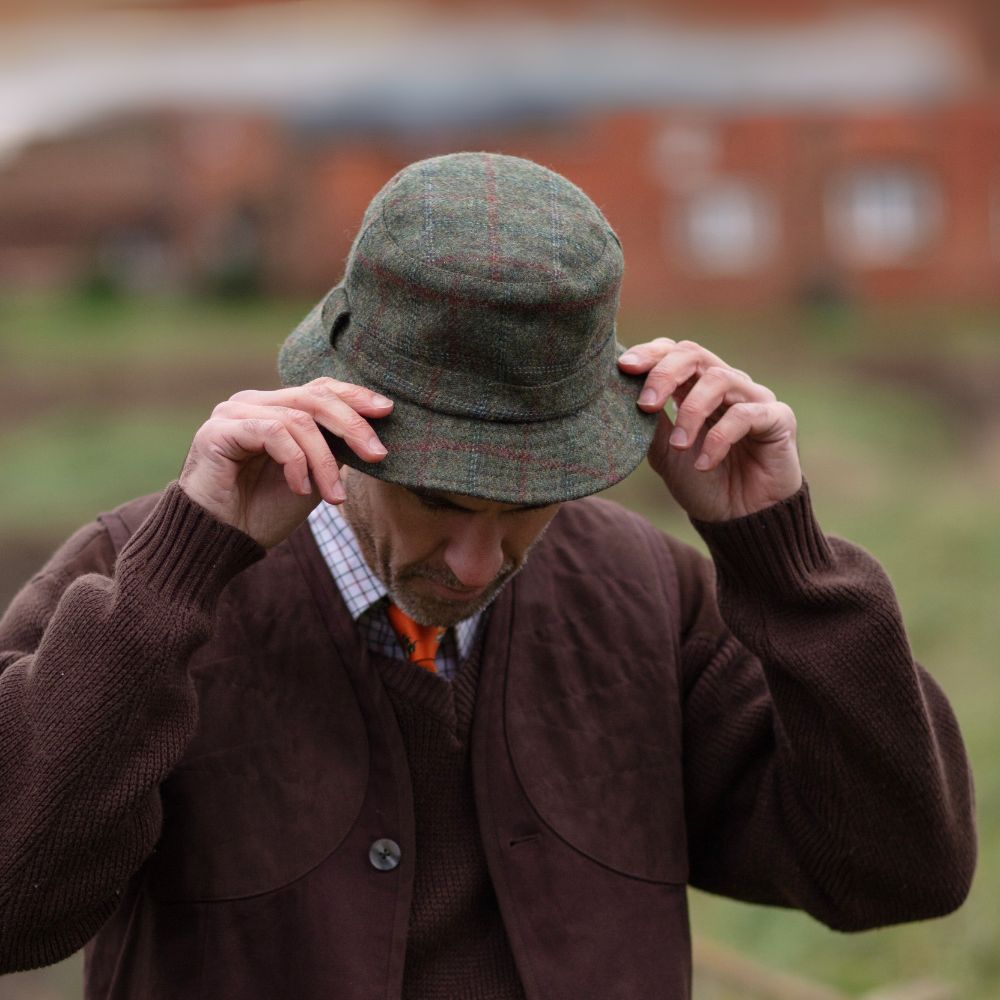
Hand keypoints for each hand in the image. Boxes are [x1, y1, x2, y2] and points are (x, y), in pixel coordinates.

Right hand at [179, 378, 392, 547]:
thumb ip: (332, 450)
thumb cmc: (264, 512)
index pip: (320, 389)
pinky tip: (299, 489)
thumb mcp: (313, 477)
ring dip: (323, 461)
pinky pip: (273, 433)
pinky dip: (295, 462)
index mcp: (274, 408)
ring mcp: (234, 412)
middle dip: (352, 426)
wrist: (222, 541)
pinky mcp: (219, 429)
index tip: (387, 411)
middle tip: (376, 455)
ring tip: (334, 497)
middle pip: (314, 397)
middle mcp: (253, 402)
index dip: (355, 396)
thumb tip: (369, 434)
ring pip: (298, 420)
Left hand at [618, 339, 801, 521]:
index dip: (650, 354)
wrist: (738, 520)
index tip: (624, 367)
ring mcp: (753, 397)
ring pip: (718, 380)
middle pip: (694, 354)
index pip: (674, 352)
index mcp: (695, 388)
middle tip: (646, 404)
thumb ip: (651, 423)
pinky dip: (718, 438)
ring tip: (679, 446)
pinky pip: (745, 414)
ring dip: (690, 412)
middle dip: (664, 374)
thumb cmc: (702, 483)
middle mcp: (726, 385)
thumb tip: (623, 392)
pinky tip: (704, 464)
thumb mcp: (665, 453)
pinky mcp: (778, 417)